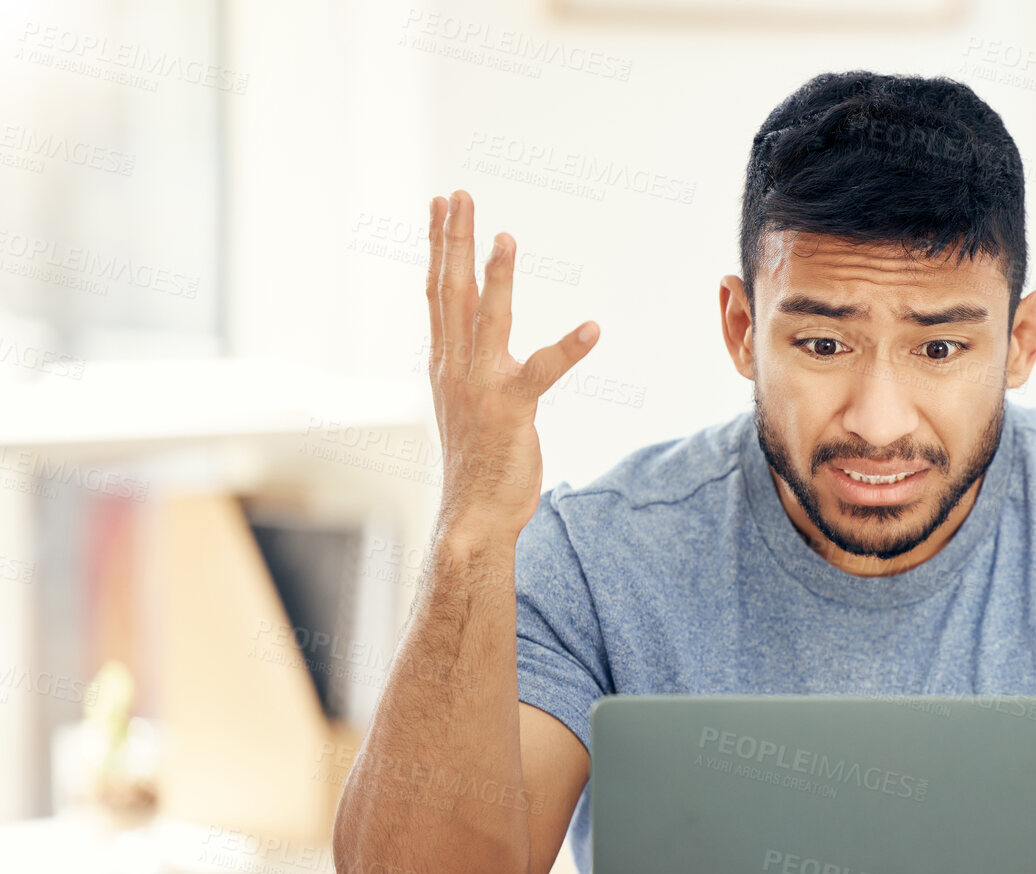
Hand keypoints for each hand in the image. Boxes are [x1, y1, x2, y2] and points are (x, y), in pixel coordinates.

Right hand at [426, 189, 598, 538]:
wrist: (473, 513)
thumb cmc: (478, 460)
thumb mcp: (465, 402)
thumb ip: (467, 366)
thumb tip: (469, 340)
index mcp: (445, 363)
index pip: (439, 293)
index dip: (440, 247)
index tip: (441, 206)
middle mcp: (455, 367)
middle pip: (451, 292)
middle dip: (454, 241)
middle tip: (457, 195)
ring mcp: (480, 386)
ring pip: (486, 319)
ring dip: (496, 276)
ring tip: (505, 236)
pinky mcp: (511, 409)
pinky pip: (543, 371)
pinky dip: (569, 349)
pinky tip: (593, 328)